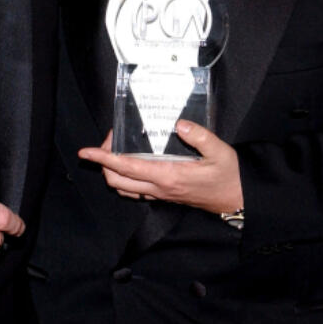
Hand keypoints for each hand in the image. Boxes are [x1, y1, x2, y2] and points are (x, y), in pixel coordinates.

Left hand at [79, 120, 242, 214]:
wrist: (236, 199)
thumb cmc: (229, 176)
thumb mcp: (220, 151)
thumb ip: (199, 136)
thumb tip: (178, 124)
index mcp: (168, 175)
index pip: (126, 167)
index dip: (103, 158)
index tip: (86, 151)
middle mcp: (159, 187)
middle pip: (116, 181)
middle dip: (104, 162)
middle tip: (109, 141)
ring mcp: (160, 194)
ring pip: (123, 188)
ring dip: (112, 172)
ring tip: (114, 151)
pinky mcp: (164, 196)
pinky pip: (135, 191)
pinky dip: (124, 179)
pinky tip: (129, 165)